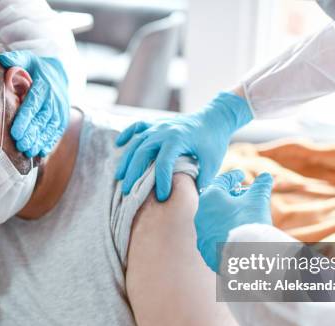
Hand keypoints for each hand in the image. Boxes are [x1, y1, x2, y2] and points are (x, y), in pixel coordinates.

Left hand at [0, 51, 69, 157]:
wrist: (59, 75)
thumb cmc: (36, 69)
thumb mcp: (28, 59)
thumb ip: (17, 59)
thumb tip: (3, 60)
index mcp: (44, 85)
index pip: (34, 104)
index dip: (25, 119)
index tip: (15, 132)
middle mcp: (54, 99)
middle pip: (42, 119)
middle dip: (31, 133)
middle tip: (20, 145)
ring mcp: (60, 111)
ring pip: (50, 128)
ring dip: (40, 140)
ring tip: (28, 151)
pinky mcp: (62, 119)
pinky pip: (56, 132)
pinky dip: (49, 142)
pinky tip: (40, 152)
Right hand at [115, 92, 252, 200]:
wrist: (215, 118)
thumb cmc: (214, 141)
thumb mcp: (212, 162)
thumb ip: (201, 180)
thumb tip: (189, 198)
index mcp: (178, 139)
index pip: (164, 163)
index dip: (161, 181)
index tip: (161, 197)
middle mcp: (165, 130)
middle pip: (143, 153)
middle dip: (134, 173)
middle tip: (128, 192)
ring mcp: (159, 125)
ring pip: (137, 142)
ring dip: (126, 159)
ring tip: (119, 177)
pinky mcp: (157, 122)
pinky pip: (138, 126)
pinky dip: (127, 134)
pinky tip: (119, 145)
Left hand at [195, 170, 272, 271]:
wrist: (242, 257)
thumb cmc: (248, 223)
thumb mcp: (258, 200)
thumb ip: (261, 186)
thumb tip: (266, 176)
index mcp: (210, 197)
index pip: (221, 181)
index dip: (233, 176)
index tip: (241, 175)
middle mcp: (201, 214)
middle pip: (215, 200)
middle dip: (230, 196)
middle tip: (243, 195)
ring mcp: (201, 232)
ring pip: (214, 218)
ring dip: (226, 214)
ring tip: (242, 215)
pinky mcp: (205, 248)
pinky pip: (215, 235)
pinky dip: (224, 230)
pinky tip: (235, 232)